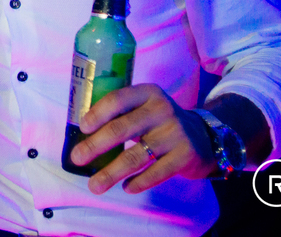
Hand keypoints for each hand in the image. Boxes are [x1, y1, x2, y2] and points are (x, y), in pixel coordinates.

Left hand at [70, 83, 215, 194]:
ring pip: (136, 156)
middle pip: (121, 129)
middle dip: (95, 146)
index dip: (97, 114)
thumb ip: (121, 114)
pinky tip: (126, 187)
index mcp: (147, 93)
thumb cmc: (160, 122)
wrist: (203, 137)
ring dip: (111, 173)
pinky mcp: (185, 156)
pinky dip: (138, 182)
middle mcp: (161, 110)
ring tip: (95, 185)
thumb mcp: (144, 107)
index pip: (117, 99)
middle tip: (77, 159)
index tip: (82, 128)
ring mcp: (175, 133)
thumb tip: (83, 136)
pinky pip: (155, 173)